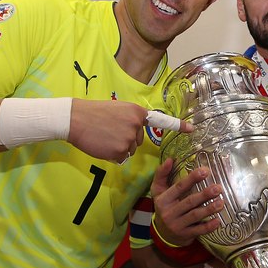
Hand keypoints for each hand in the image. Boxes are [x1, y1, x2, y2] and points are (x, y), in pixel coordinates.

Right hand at [67, 100, 190, 162]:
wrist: (75, 119)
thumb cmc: (93, 113)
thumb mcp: (117, 109)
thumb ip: (130, 119)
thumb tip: (134, 134)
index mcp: (137, 112)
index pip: (161, 120)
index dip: (179, 125)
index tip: (192, 129)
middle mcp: (136, 125)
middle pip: (137, 140)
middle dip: (125, 139)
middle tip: (107, 130)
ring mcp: (129, 139)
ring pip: (129, 150)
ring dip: (117, 147)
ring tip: (103, 137)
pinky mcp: (120, 151)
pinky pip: (121, 158)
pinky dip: (111, 155)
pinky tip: (102, 145)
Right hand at [152, 159, 223, 245]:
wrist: (162, 233)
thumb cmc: (164, 206)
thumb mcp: (158, 191)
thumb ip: (162, 174)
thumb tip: (170, 159)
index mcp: (163, 199)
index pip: (179, 187)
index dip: (192, 179)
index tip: (205, 171)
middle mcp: (169, 212)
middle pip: (189, 202)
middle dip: (204, 195)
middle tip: (218, 188)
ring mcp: (177, 225)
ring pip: (195, 216)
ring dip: (209, 209)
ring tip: (221, 202)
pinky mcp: (185, 235)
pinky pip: (198, 231)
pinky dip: (209, 226)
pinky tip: (218, 221)